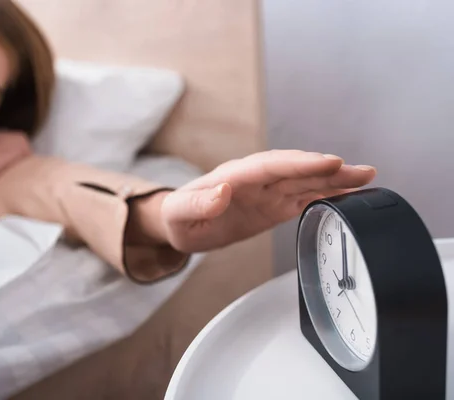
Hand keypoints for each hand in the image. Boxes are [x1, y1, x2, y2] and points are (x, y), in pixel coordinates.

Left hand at [159, 150, 376, 252]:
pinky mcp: (273, 206)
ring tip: (366, 178)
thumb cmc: (178, 217)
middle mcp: (255, 180)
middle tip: (361, 170)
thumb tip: (224, 191)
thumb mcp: (179, 213)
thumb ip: (199, 203)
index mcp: (234, 176)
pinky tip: (347, 196)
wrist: (182, 225)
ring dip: (335, 180)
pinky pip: (303, 198)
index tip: (329, 162)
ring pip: (305, 182)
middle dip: (328, 169)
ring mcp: (266, 192)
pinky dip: (325, 196)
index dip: (301, 164)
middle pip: (296, 170)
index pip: (272, 165)